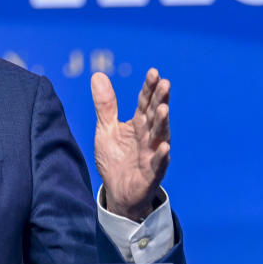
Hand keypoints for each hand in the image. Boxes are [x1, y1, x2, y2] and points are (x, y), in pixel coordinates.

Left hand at [91, 68, 169, 220]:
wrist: (117, 191)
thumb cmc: (116, 158)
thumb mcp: (106, 128)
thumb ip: (105, 105)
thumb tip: (98, 74)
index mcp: (138, 124)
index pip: (144, 102)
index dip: (149, 88)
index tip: (154, 72)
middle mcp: (148, 136)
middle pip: (154, 115)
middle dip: (159, 100)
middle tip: (165, 83)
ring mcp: (152, 155)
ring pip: (160, 136)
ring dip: (162, 123)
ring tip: (163, 109)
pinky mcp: (151, 174)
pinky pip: (158, 165)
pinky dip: (161, 156)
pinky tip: (165, 147)